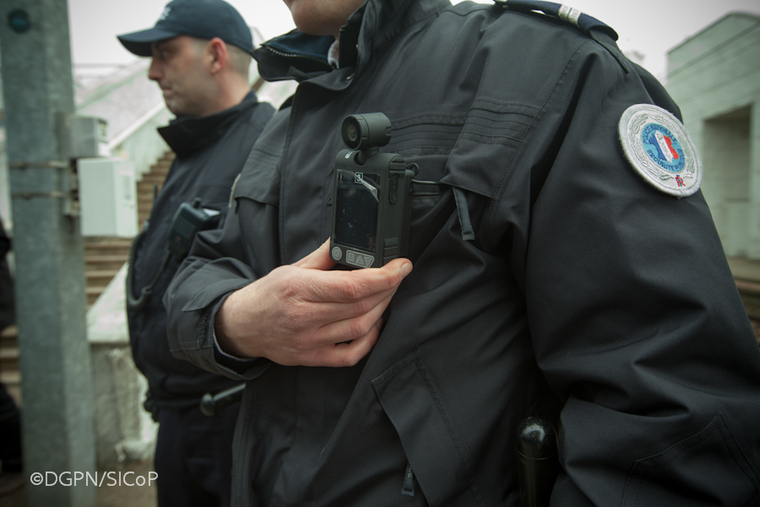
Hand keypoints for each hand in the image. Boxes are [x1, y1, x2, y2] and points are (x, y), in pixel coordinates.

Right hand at [214, 239, 411, 366]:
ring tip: (387, 295)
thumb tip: (351, 240)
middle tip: (397, 276)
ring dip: (382, 310)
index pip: (351, 285)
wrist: (242, 326)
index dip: (383, 276)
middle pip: (360, 305)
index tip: (401, 266)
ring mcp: (309, 341)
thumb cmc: (268, 295)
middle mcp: (304, 317)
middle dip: (388, 289)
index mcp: (298, 288)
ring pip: (360, 328)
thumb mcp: (292, 268)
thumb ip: (324, 255)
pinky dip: (369, 340)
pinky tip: (374, 325)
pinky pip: (350, 355)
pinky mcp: (312, 358)